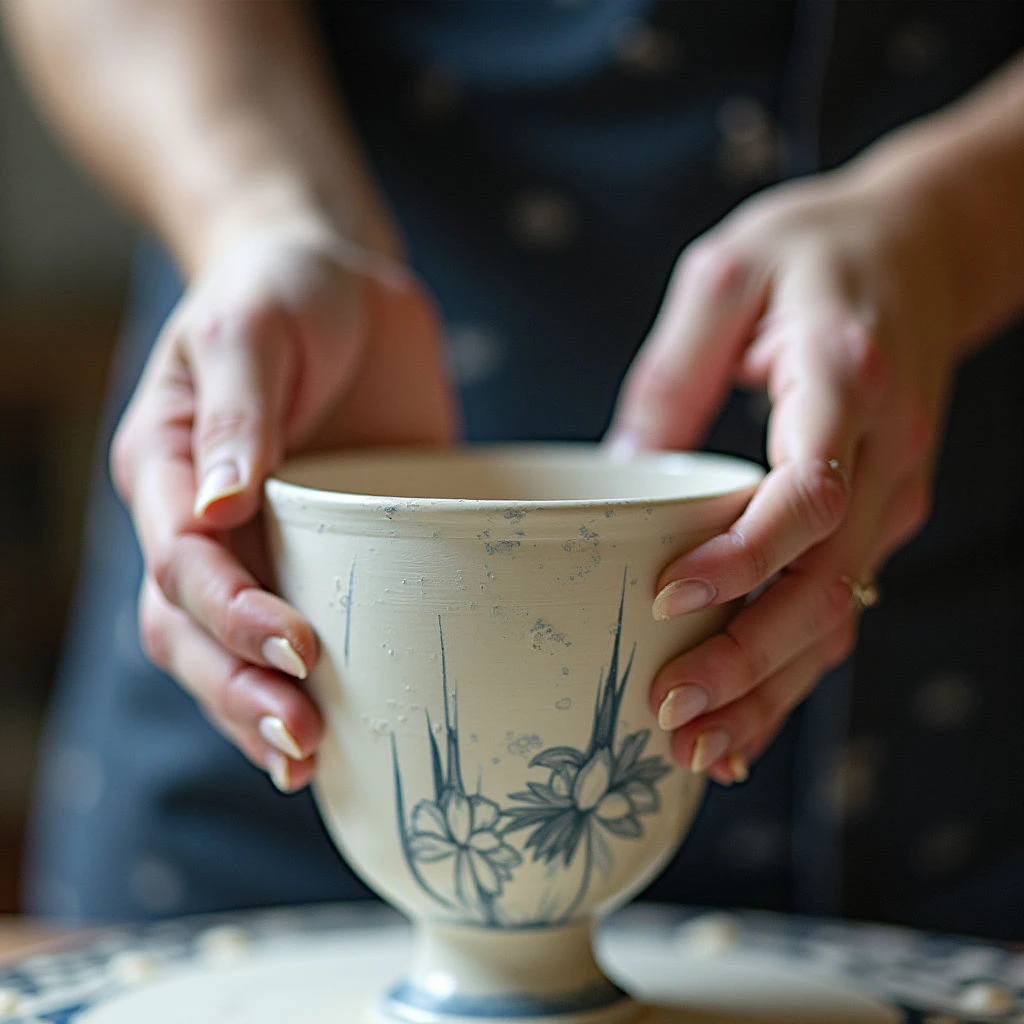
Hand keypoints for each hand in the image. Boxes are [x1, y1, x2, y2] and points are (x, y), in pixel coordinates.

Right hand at [111, 217, 457, 791]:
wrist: (341, 286)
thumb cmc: (284, 293)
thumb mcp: (255, 329)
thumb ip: (240, 411)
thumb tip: (220, 506)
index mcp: (172, 467)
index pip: (182, 563)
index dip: (231, 615)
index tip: (295, 647)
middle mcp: (205, 521)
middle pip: (192, 631)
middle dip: (240, 689)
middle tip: (302, 738)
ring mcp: (264, 545)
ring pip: (231, 653)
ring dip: (262, 711)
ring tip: (311, 759)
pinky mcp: (324, 553)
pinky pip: (305, 630)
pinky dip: (313, 686)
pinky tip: (343, 733)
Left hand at [608, 168, 964, 785]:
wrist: (924, 243)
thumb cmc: (812, 250)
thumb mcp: (724, 276)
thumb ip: (671, 374)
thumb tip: (620, 474)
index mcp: (844, 379)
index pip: (808, 491)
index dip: (743, 557)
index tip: (666, 598)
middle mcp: (887, 450)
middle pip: (828, 581)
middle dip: (750, 659)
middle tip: (668, 713)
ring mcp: (896, 490)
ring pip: (841, 611)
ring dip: (773, 689)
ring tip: (698, 748)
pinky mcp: (886, 512)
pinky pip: (842, 599)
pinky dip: (795, 666)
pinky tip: (747, 715)